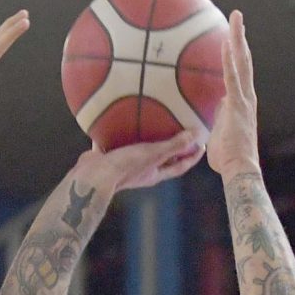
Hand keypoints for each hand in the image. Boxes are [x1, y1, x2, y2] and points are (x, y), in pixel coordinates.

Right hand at [74, 132, 204, 193]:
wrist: (92, 177)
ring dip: (145, 140)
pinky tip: (117, 117)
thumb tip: (196, 134)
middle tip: (181, 131)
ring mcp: (124, 165)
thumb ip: (173, 145)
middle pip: (161, 159)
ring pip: (139, 151)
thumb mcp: (152, 153)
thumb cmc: (125, 166)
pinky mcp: (108, 157)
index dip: (192, 158)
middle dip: (172, 148)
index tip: (202, 146)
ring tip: (151, 122)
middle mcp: (141, 171)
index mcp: (154, 173)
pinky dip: (118, 132)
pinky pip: (116, 142)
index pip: (179, 166)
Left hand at [207, 9, 260, 176]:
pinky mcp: (238, 104)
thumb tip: (206, 113)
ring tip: (236, 18)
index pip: (239, 72)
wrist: (238, 168)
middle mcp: (246, 96)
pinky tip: (227, 43)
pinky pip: (232, 77)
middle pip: (244, 60)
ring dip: (239, 39)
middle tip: (237, 18)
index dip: (236, 54)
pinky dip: (230, 60)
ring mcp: (244, 98)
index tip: (231, 38)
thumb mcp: (216, 134)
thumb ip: (214, 120)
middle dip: (240, 38)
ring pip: (242, 62)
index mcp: (241, 102)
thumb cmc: (226, 158)